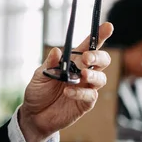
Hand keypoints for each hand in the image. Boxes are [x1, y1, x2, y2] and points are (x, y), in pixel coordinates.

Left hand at [18, 22, 113, 141]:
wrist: (34, 115)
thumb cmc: (38, 92)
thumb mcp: (39, 75)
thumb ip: (49, 64)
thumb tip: (58, 51)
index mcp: (72, 62)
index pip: (88, 46)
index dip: (99, 36)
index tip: (107, 26)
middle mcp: (82, 73)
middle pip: (102, 60)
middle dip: (98, 56)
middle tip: (87, 58)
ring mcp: (85, 88)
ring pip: (101, 78)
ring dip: (93, 74)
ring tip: (82, 75)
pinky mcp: (85, 103)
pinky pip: (90, 95)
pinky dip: (80, 92)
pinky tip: (68, 91)